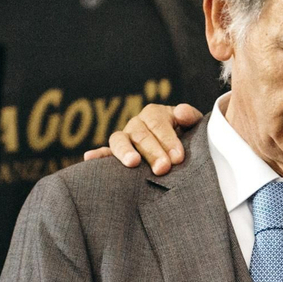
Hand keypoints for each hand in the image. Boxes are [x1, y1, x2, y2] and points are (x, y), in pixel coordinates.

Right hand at [81, 102, 200, 174]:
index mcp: (155, 114)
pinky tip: (89, 158)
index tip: (178, 158)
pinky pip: (105, 153)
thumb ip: (190, 117)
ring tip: (133, 163)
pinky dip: (97, 156)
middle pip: (141, 135)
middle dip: (153, 152)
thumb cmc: (187, 137)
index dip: (168, 140)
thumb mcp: (193, 125)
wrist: (179, 149)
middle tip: (163, 168)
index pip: (158, 124)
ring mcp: (125, 139)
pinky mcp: (117, 154)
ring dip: (125, 151)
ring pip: (119, 141)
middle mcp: (137, 124)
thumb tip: (180, 113)